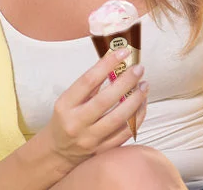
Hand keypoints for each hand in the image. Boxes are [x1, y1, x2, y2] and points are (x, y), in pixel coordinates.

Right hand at [41, 47, 148, 165]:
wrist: (58, 151)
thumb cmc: (67, 118)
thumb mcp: (70, 100)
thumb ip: (90, 85)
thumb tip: (116, 61)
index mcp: (65, 105)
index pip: (88, 81)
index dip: (108, 64)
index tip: (123, 52)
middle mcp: (76, 123)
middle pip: (106, 100)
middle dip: (126, 81)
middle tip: (139, 69)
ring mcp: (90, 138)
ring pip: (119, 118)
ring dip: (136, 99)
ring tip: (144, 85)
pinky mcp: (103, 150)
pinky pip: (126, 132)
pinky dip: (138, 116)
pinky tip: (142, 103)